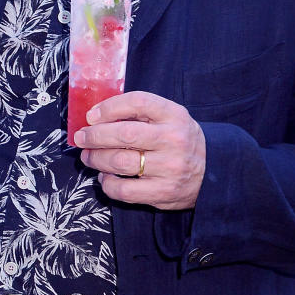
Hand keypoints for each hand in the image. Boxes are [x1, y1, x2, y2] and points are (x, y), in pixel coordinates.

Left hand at [73, 90, 205, 209]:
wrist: (212, 173)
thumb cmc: (180, 142)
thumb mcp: (170, 119)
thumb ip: (141, 115)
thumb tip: (97, 117)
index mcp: (175, 115)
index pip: (138, 102)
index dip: (110, 107)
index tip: (92, 115)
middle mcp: (174, 140)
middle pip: (125, 134)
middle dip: (95, 136)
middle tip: (81, 138)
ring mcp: (169, 168)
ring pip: (120, 162)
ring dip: (96, 159)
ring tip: (88, 157)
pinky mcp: (163, 192)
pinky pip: (124, 189)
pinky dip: (107, 183)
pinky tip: (105, 177)